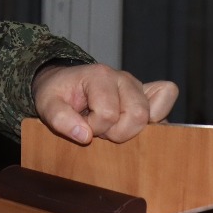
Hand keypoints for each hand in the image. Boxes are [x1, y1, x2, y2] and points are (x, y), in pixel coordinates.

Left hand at [32, 62, 177, 144]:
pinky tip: (132, 122)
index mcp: (100, 76)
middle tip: (99, 129)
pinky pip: (166, 98)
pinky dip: (156, 117)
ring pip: (152, 116)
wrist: (62, 84)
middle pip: (137, 115)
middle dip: (117, 132)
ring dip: (130, 130)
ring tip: (112, 126)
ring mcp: (137, 86)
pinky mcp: (146, 95)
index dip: (94, 127)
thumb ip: (60, 119)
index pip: (108, 114)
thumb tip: (85, 136)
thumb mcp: (47, 105)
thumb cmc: (57, 94)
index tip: (82, 124)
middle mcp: (123, 78)